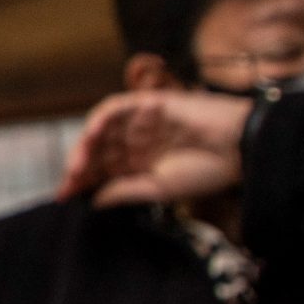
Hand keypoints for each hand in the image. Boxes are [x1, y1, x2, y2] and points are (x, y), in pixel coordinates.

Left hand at [63, 90, 250, 206]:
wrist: (240, 147)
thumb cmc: (207, 170)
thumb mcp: (159, 189)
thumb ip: (124, 191)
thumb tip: (94, 201)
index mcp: (139, 163)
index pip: (101, 171)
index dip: (81, 182)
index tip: (63, 197)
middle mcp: (136, 142)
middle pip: (96, 151)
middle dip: (79, 167)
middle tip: (68, 183)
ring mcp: (140, 122)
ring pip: (101, 130)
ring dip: (85, 145)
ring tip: (77, 166)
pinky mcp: (149, 103)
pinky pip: (116, 107)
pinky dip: (100, 119)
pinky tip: (92, 135)